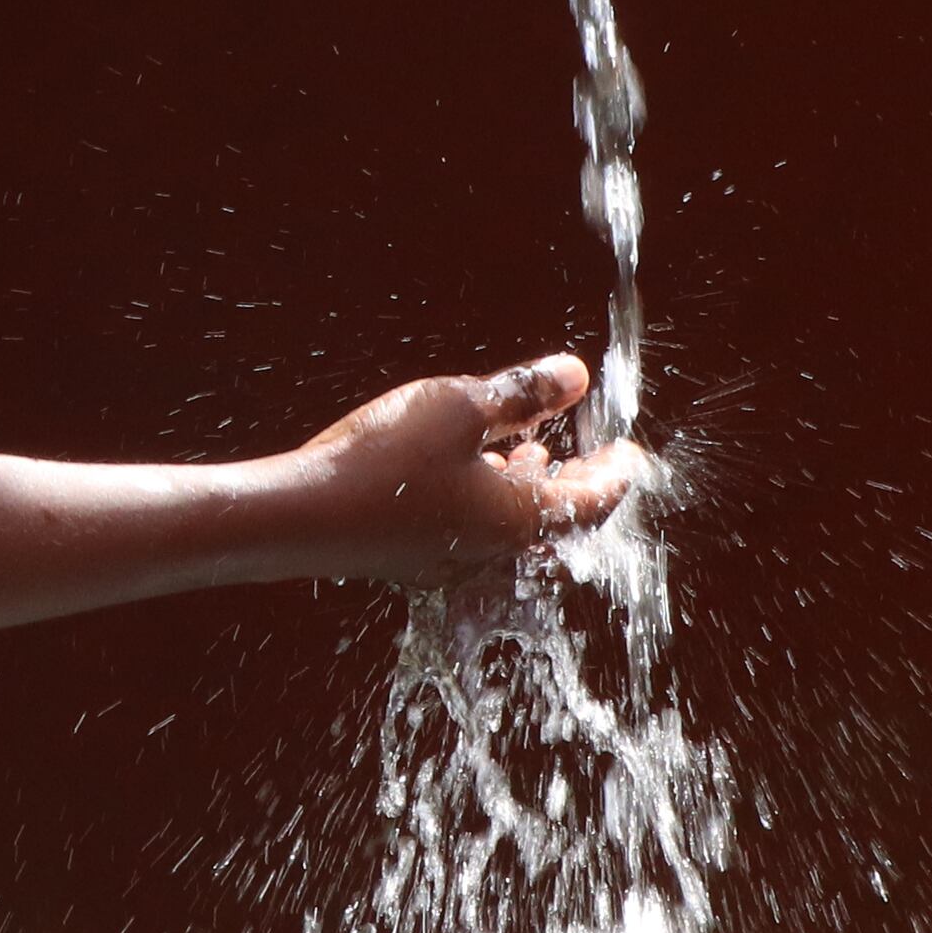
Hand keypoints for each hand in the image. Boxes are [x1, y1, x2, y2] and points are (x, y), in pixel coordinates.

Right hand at [292, 353, 643, 592]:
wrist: (298, 516)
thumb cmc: (383, 460)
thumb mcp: (459, 408)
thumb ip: (522, 392)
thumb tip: (574, 374)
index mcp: (517, 521)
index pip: (592, 504)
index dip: (617, 475)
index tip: (633, 455)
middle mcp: (490, 550)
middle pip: (556, 519)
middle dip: (580, 481)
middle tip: (599, 455)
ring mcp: (449, 558)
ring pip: (511, 523)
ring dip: (532, 486)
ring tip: (538, 450)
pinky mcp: (412, 554)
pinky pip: (471, 525)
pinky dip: (490, 494)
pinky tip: (469, 465)